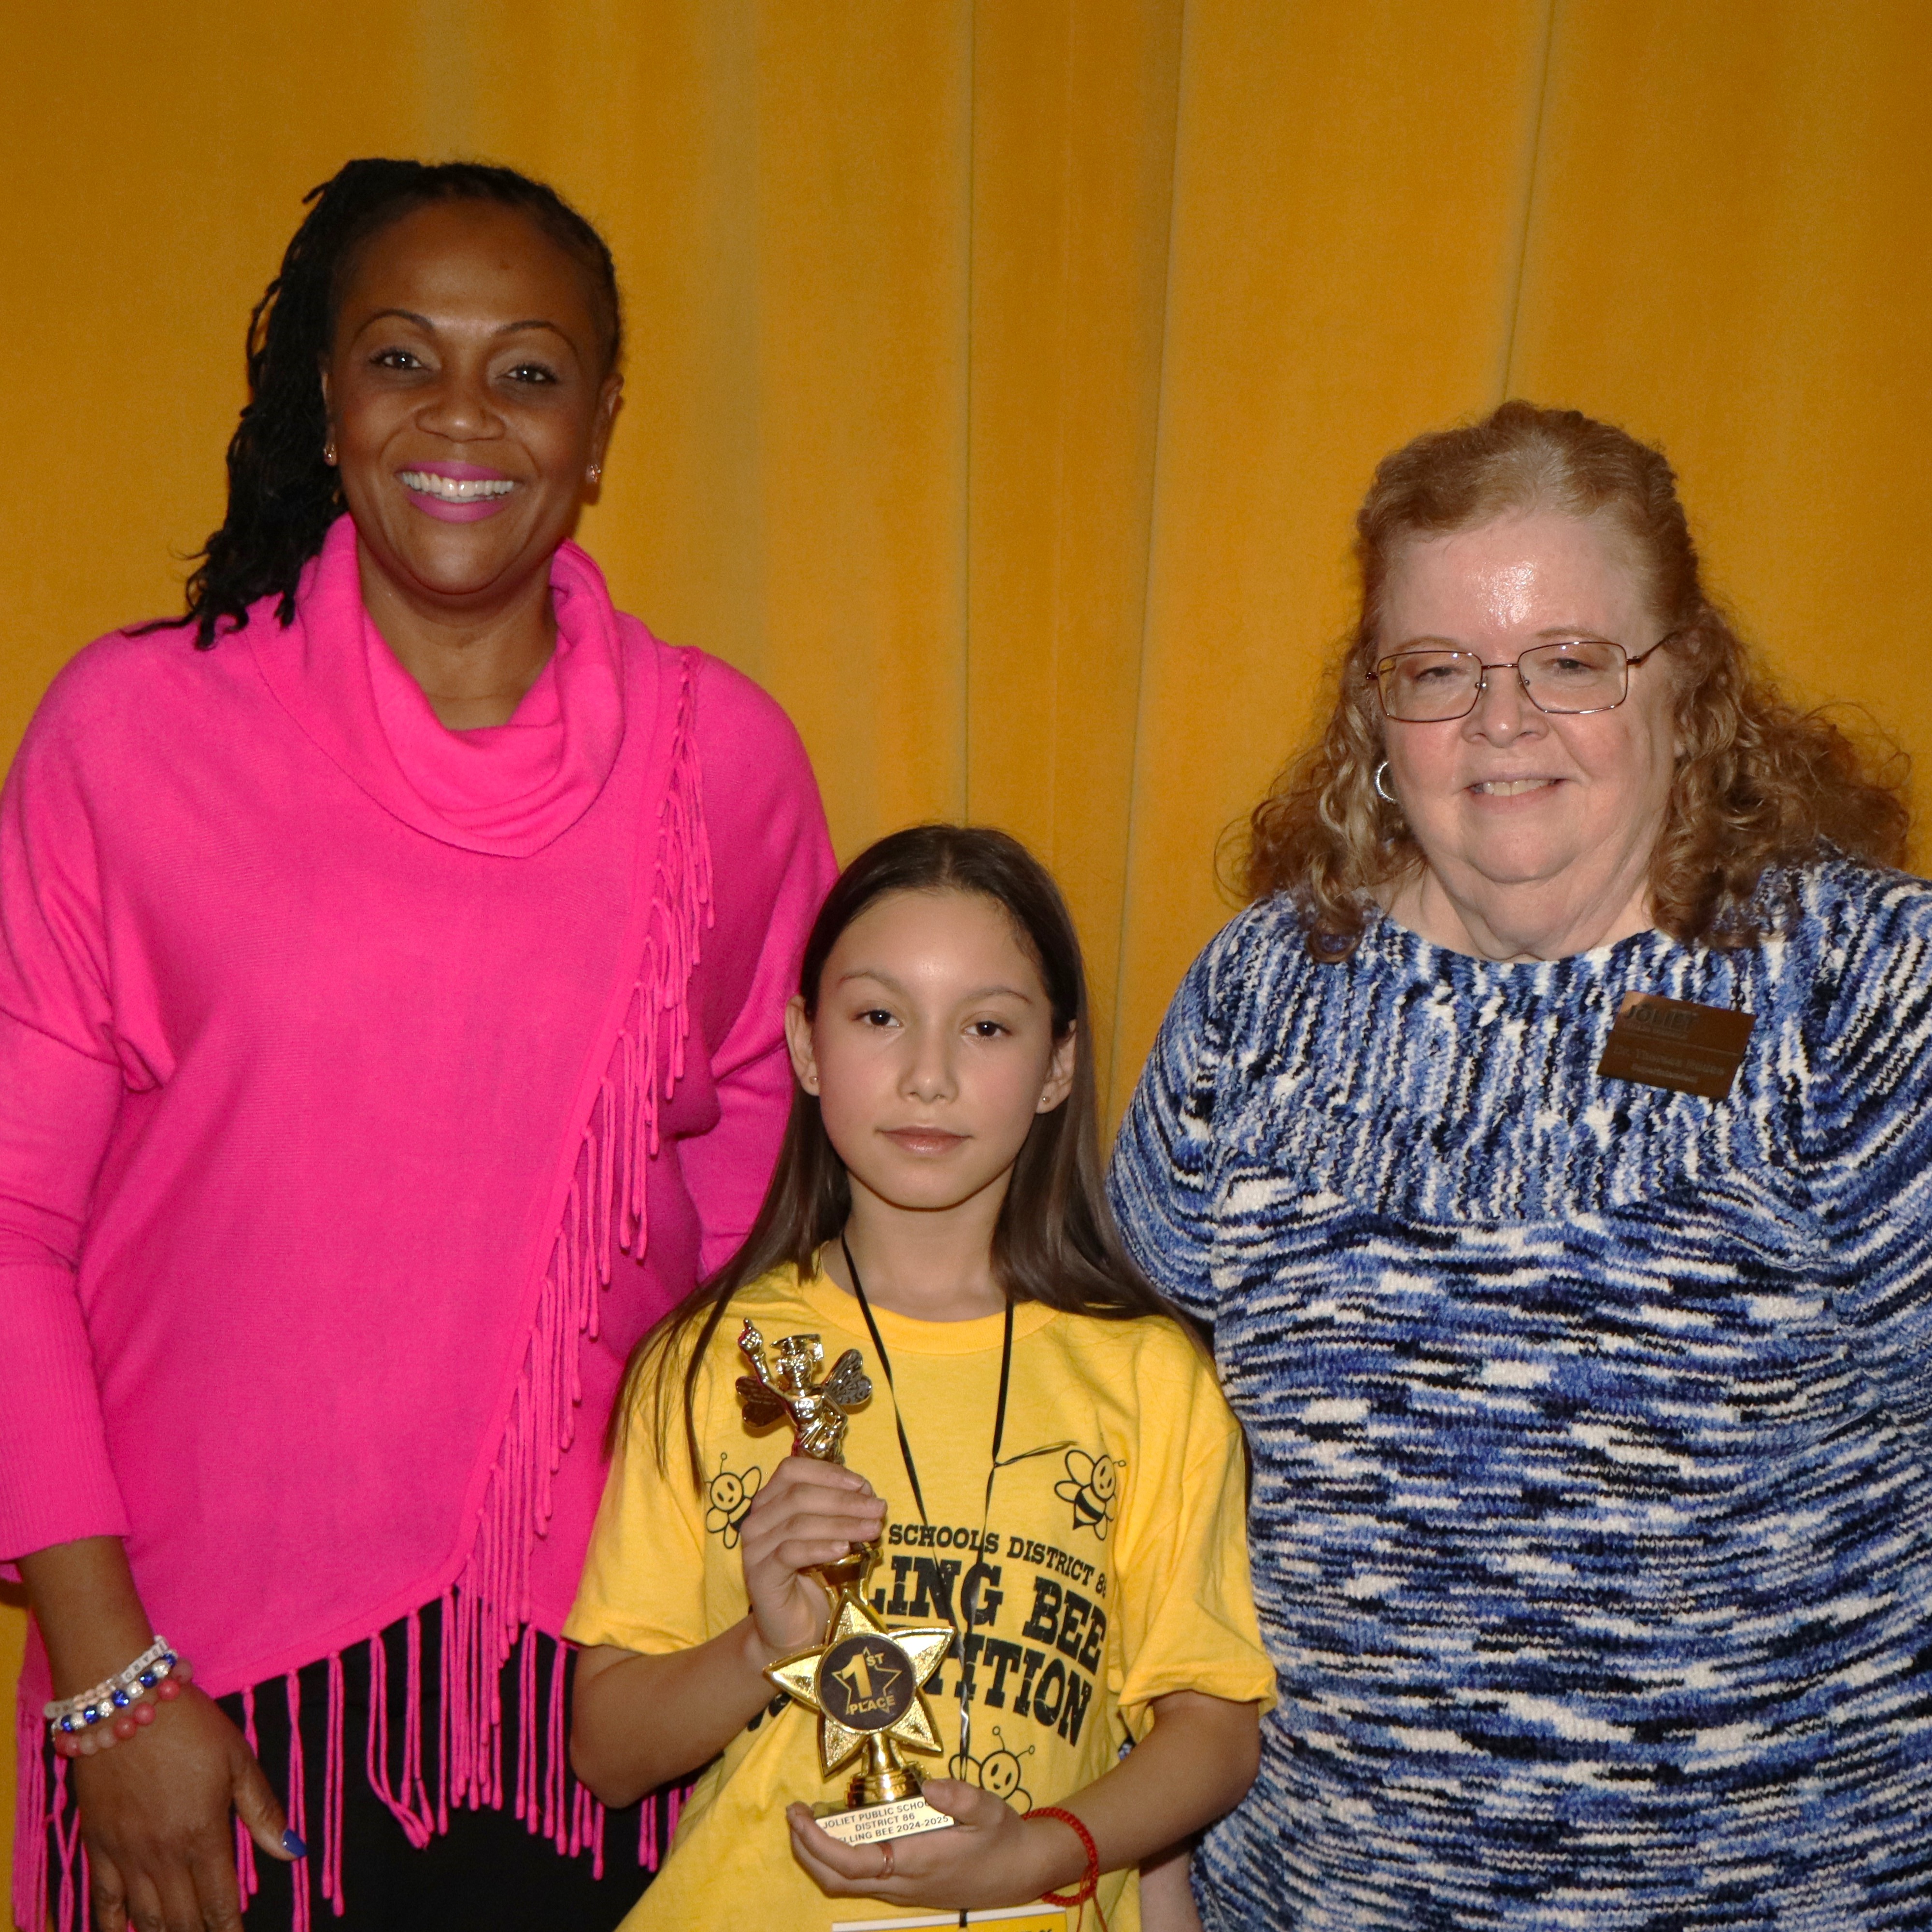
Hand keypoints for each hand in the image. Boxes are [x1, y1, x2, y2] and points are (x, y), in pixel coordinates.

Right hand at [73, 1683, 297, 1931]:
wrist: (124, 1705)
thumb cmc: (190, 1726)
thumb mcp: (238, 1760)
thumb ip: (263, 1812)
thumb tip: (293, 1852)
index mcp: (203, 1834)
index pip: (218, 1901)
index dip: (228, 1928)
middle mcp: (162, 1854)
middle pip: (182, 1918)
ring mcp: (125, 1854)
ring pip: (145, 1918)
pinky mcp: (98, 1846)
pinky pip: (102, 1901)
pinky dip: (112, 1926)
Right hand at [738, 1456, 885, 1657]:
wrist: (795, 1630)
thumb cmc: (815, 1579)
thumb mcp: (831, 1537)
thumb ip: (841, 1512)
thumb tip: (867, 1494)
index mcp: (770, 1502)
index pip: (792, 1470)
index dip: (828, 1473)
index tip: (863, 1485)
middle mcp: (757, 1520)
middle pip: (799, 1495)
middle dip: (844, 1500)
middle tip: (878, 1509)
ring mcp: (755, 1549)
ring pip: (798, 1523)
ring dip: (841, 1523)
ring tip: (872, 1530)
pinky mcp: (759, 1576)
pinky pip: (790, 1552)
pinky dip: (820, 1547)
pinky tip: (844, 1548)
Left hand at [786, 1778, 1085, 1909]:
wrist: (1018, 1872)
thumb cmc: (1002, 1838)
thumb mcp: (989, 1809)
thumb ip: (960, 1796)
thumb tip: (929, 1784)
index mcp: (914, 1863)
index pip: (852, 1863)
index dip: (818, 1844)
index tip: (800, 1815)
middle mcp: (900, 1882)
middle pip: (836, 1881)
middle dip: (805, 1851)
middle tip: (794, 1814)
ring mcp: (900, 1889)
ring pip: (844, 1884)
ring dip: (817, 1856)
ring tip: (807, 1821)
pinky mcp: (904, 1886)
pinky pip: (859, 1880)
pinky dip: (837, 1859)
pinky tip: (839, 1831)